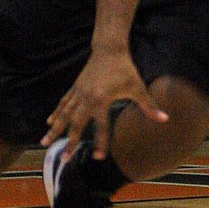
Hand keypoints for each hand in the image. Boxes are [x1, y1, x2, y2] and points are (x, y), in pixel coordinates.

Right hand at [40, 47, 167, 159]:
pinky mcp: (75, 87)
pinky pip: (63, 103)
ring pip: (64, 114)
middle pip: (75, 125)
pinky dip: (56, 113)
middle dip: (69, 142)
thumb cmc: (124, 69)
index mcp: (101, 101)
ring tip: (44, 142)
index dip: (100, 143)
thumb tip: (165, 119)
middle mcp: (86, 99)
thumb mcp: (137, 87)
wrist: (109, 49)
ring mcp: (78, 93)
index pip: (100, 127)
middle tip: (64, 159)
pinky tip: (50, 122)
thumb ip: (148, 106)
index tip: (98, 157)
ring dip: (55, 129)